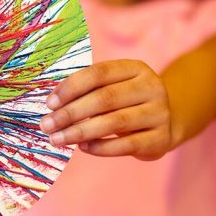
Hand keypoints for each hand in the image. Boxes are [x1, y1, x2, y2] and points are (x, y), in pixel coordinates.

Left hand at [39, 59, 174, 160]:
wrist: (168, 123)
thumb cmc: (128, 103)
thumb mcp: (115, 88)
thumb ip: (89, 91)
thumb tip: (53, 106)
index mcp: (136, 68)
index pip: (99, 73)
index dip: (71, 87)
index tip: (49, 103)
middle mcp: (151, 87)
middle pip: (105, 98)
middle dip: (71, 113)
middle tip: (47, 125)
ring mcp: (159, 113)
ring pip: (115, 122)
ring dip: (80, 132)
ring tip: (57, 139)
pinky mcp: (160, 139)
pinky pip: (126, 145)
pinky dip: (100, 147)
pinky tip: (82, 147)